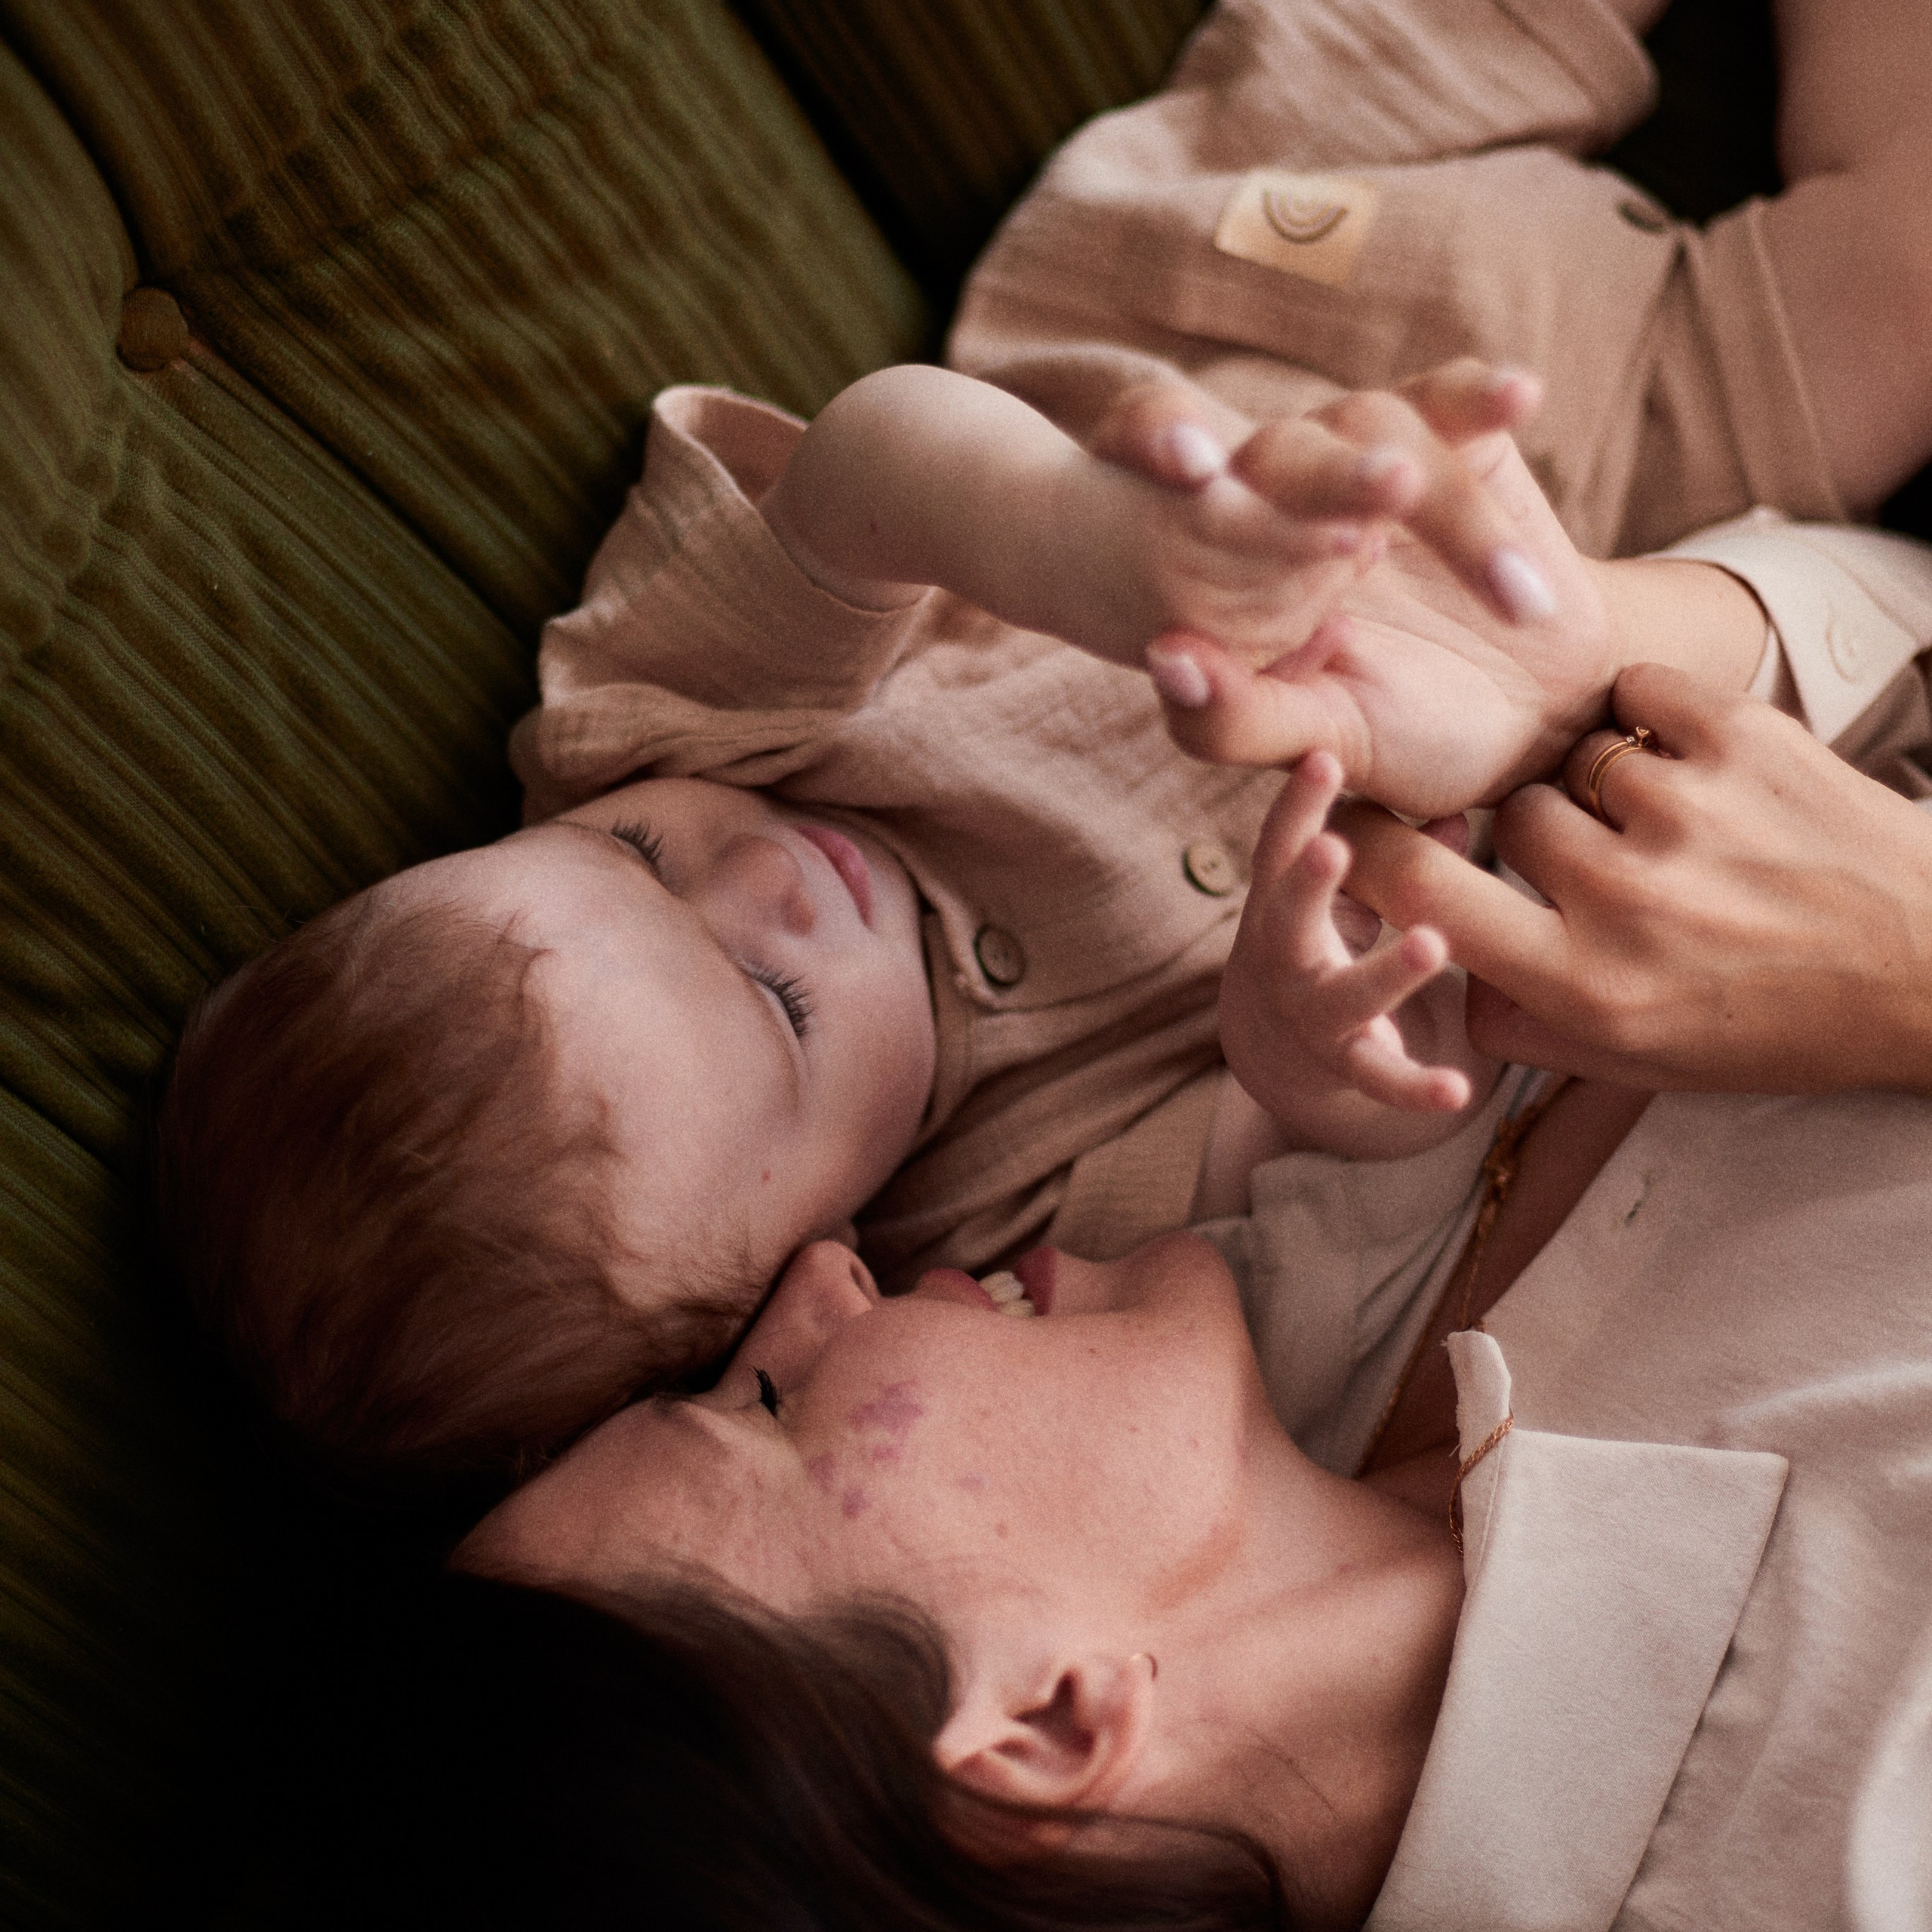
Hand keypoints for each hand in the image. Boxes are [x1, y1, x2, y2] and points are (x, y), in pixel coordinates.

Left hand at [1139, 388, 1618, 816]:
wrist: (1534, 713)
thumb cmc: (1407, 732)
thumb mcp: (1321, 740)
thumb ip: (1236, 716)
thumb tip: (1168, 658)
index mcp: (1219, 555)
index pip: (1157, 460)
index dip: (1154, 439)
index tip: (1185, 464)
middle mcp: (1282, 486)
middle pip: (1280, 453)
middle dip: (1326, 475)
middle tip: (1389, 493)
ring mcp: (1367, 452)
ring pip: (1377, 435)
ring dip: (1438, 501)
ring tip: (1508, 588)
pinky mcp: (1453, 431)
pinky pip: (1454, 401)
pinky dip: (1482, 395)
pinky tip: (1520, 397)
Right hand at [1222, 754, 1487, 1154]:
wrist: (1274, 1046)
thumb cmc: (1315, 938)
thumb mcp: (1342, 893)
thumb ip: (1393, 853)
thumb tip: (1459, 811)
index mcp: (1278, 902)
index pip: (1278, 846)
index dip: (1296, 804)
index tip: (1320, 758)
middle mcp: (1284, 957)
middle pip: (1288, 917)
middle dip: (1309, 881)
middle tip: (1335, 845)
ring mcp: (1311, 1014)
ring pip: (1343, 998)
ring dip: (1385, 972)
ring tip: (1430, 944)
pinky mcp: (1344, 1065)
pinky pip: (1381, 1080)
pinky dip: (1417, 1088)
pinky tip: (1458, 1089)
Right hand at [1336, 663, 1931, 1092]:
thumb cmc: (1777, 1020)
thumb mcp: (1637, 1059)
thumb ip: (1521, 1022)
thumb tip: (1439, 955)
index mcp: (1587, 987)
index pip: (1418, 894)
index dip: (1370, 852)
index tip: (1364, 834)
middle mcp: (1626, 901)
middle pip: (1506, 819)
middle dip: (1539, 837)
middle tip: (1607, 866)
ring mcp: (1685, 811)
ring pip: (1572, 764)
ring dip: (1606, 789)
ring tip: (1677, 830)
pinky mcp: (1743, 738)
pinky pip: (1635, 696)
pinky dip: (1652, 723)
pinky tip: (1694, 769)